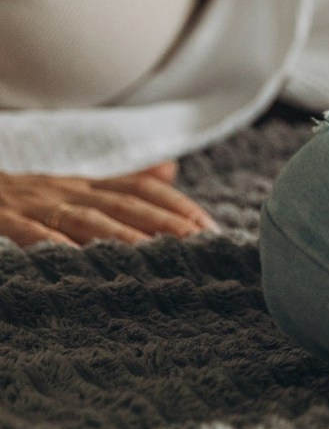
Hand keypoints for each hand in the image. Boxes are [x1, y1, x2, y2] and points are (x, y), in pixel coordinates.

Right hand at [0, 165, 216, 246]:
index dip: (176, 206)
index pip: (140, 190)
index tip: (209, 227)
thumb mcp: (74, 187)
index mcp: (86, 186)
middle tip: (198, 242)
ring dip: (121, 236)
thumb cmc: (24, 197)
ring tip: (153, 253)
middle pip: (123, 205)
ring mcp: (36, 206)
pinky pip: (32, 234)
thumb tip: (171, 168)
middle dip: (163, 222)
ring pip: (85, 219)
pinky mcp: (5, 221)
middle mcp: (68, 191)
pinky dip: (54, 245)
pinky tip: (75, 260)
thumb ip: (121, 182)